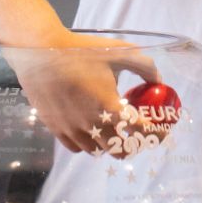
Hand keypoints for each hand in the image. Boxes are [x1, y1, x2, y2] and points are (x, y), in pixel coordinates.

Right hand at [1, 28, 160, 155]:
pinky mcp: (56, 128)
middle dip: (134, 145)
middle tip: (138, 134)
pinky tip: (90, 130)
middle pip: (120, 151)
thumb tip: (158, 80)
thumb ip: (145, 67)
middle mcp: (92, 124)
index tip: (162, 131)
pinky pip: (76, 147)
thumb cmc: (81, 51)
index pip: (141, 132)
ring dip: (109, 144)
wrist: (40, 52)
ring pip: (97, 152)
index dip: (156, 135)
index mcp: (110, 108)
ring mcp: (72, 129)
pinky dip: (87, 143)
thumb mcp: (119, 52)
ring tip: (113, 131)